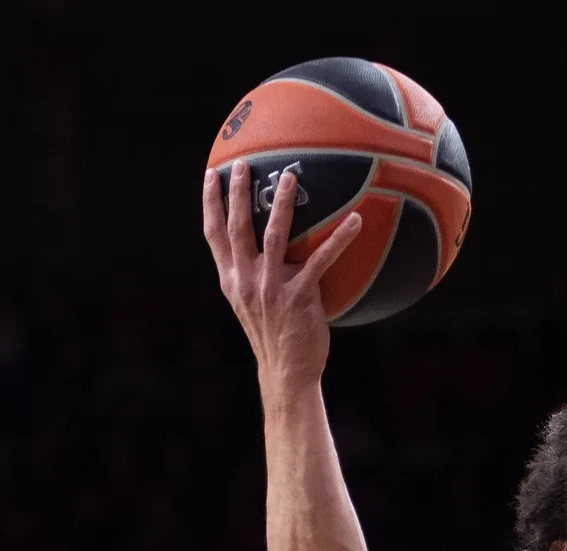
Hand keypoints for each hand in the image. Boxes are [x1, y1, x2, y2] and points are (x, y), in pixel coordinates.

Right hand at [201, 160, 363, 388]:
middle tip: (244, 163)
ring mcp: (271, 288)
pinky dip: (339, 238)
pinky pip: (321, 260)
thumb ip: (253, 274)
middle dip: (236, 193)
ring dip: (281, 204)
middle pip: (236, 227)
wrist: (286, 371)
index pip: (213, 234)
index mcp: (231, 279)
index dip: (210, 202)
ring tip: (290, 177)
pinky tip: (356, 220)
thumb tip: (267, 246)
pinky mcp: (299, 297)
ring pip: (274, 236)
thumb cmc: (275, 335)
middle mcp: (246, 280)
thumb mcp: (252, 303)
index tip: (211, 174)